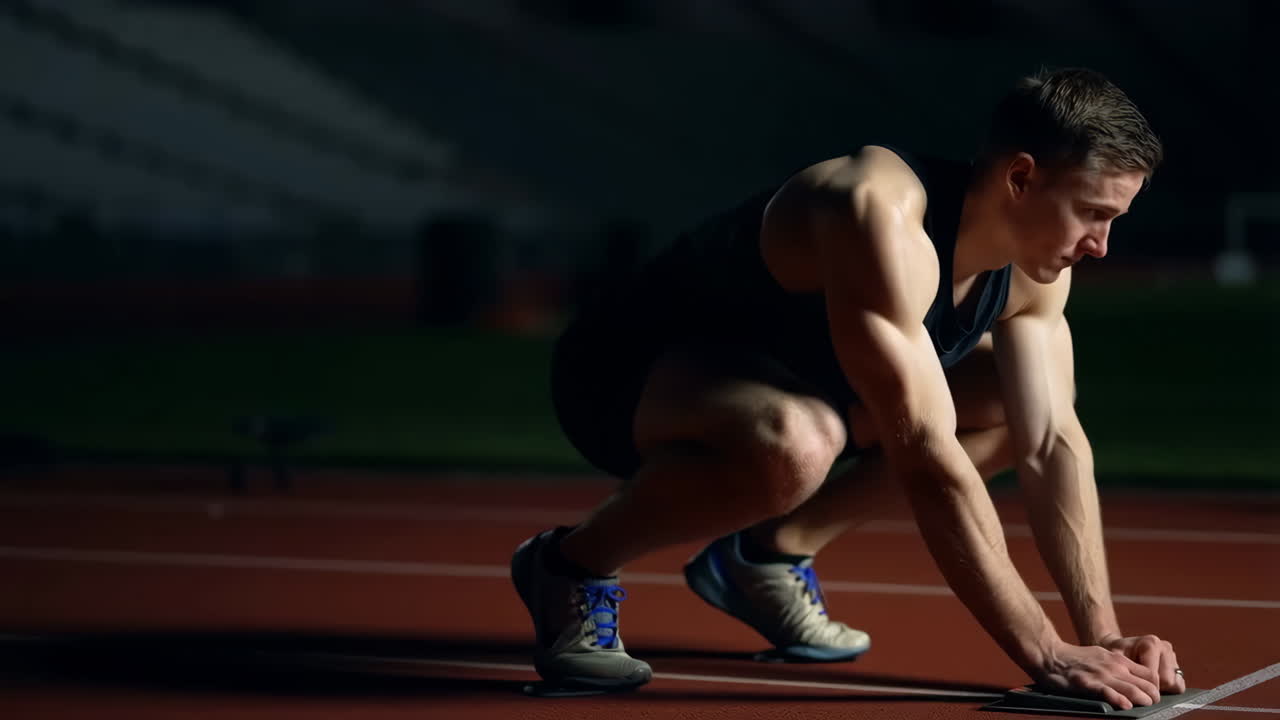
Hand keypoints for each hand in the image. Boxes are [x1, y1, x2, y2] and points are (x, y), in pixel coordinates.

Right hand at [1034, 641, 1163, 709]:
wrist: (1049, 654)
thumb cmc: (1074, 658)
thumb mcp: (1101, 655)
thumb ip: (1118, 667)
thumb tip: (1133, 682)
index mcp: (1119, 659)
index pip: (1149, 674)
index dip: (1156, 687)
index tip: (1154, 696)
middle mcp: (1114, 666)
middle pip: (1145, 684)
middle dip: (1153, 697)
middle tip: (1152, 706)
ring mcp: (1101, 675)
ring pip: (1132, 689)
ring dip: (1143, 700)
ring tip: (1146, 707)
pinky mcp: (1087, 684)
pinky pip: (1108, 693)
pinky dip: (1119, 700)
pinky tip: (1126, 706)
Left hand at [1098, 634, 1185, 694]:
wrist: (1118, 648)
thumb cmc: (1114, 654)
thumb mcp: (1113, 660)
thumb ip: (1121, 669)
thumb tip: (1129, 688)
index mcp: (1151, 644)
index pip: (1154, 676)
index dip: (1143, 687)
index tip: (1133, 688)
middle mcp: (1165, 648)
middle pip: (1168, 681)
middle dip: (1154, 688)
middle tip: (1139, 685)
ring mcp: (1173, 657)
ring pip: (1176, 685)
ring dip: (1162, 689)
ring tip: (1145, 682)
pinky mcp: (1177, 666)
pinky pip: (1179, 686)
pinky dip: (1168, 689)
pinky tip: (1154, 684)